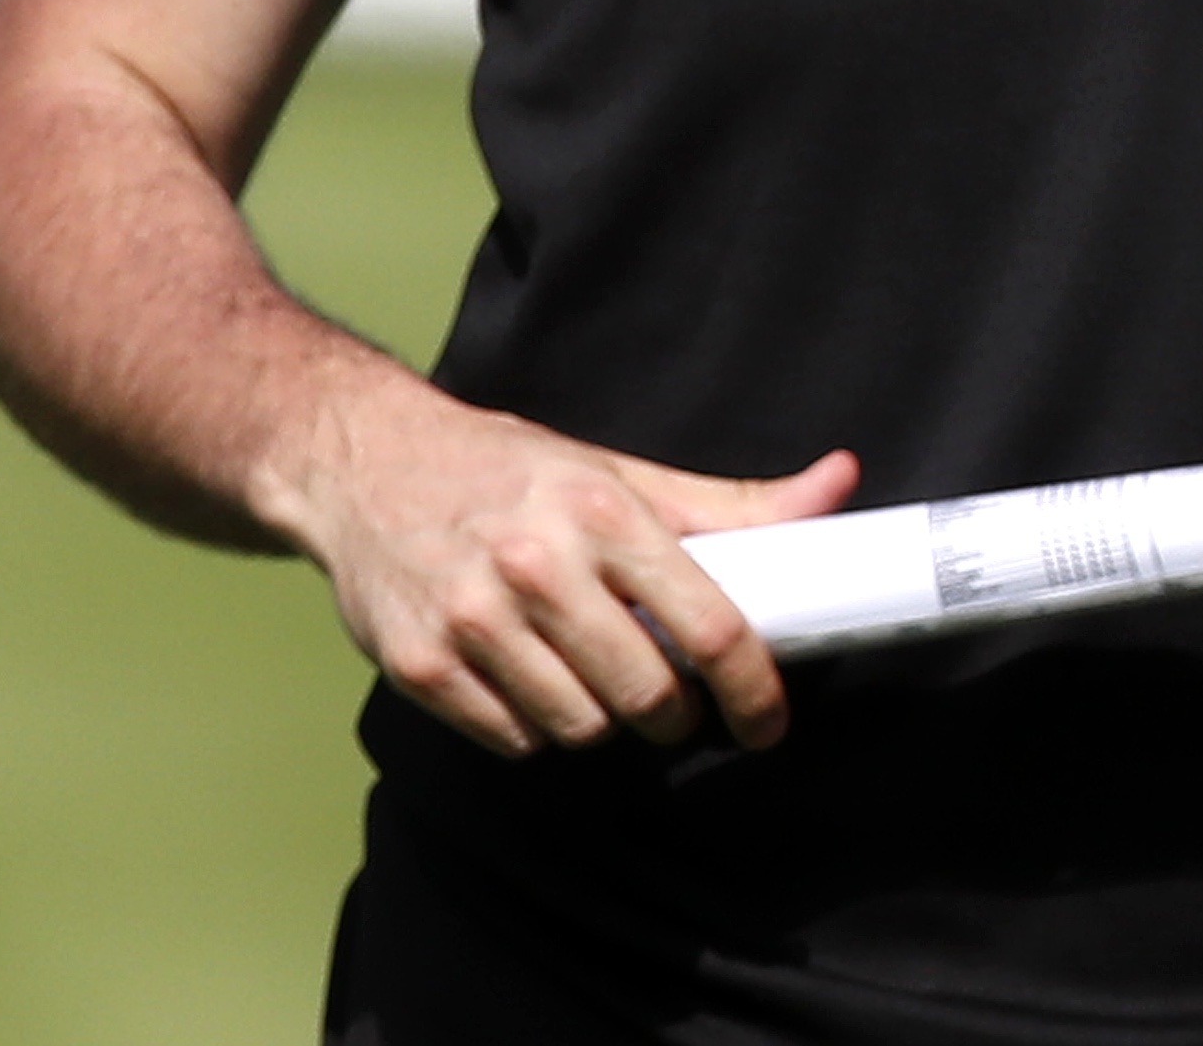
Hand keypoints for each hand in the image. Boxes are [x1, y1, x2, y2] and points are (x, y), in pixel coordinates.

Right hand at [285, 372, 857, 756]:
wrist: (362, 463)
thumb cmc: (510, 471)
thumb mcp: (620, 473)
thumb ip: (732, 503)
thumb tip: (840, 483)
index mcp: (600, 510)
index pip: (708, 625)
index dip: (753, 690)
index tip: (767, 721)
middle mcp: (536, 562)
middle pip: (647, 697)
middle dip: (673, 714)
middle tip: (668, 697)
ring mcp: (472, 618)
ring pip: (582, 728)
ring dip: (601, 719)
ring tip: (588, 674)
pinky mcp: (422, 665)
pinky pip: (515, 740)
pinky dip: (536, 726)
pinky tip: (529, 678)